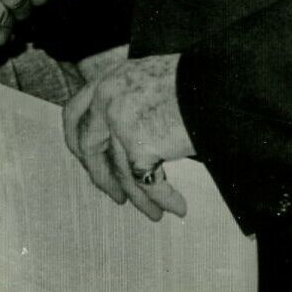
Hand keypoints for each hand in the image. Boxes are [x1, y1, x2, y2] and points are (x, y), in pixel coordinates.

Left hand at [63, 54, 193, 220]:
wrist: (217, 83)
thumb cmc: (196, 80)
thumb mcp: (151, 78)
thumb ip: (130, 98)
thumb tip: (125, 132)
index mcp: (109, 80)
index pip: (74, 112)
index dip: (75, 139)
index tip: (85, 158)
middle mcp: (107, 99)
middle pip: (89, 146)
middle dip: (101, 176)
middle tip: (114, 194)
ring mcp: (120, 123)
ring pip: (119, 171)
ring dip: (137, 197)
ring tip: (152, 213)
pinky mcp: (139, 146)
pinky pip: (146, 182)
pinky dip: (161, 198)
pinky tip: (175, 207)